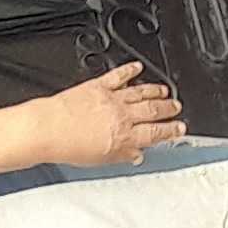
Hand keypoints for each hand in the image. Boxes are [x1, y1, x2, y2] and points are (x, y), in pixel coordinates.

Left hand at [38, 62, 185, 166]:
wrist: (47, 129)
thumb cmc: (69, 146)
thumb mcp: (101, 160)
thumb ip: (122, 155)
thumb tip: (135, 155)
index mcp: (125, 135)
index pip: (156, 133)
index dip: (171, 130)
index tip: (180, 128)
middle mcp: (122, 115)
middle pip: (153, 110)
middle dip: (168, 108)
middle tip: (177, 107)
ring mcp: (111, 98)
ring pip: (140, 92)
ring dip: (155, 91)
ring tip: (165, 90)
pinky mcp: (98, 85)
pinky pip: (118, 76)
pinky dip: (130, 70)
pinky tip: (136, 67)